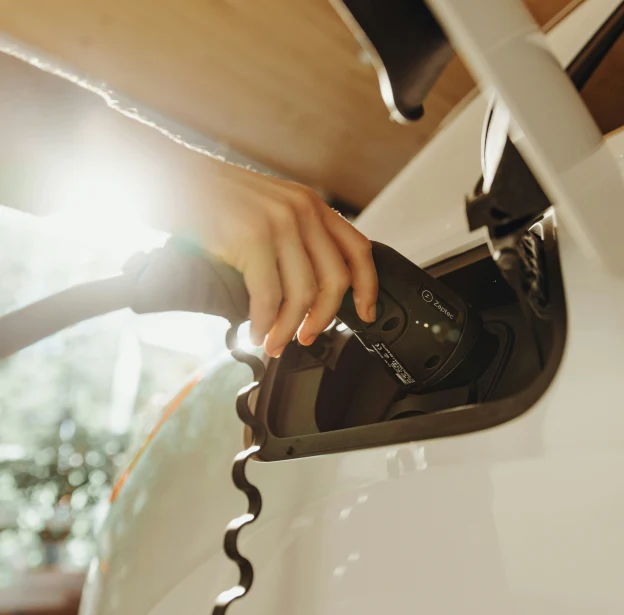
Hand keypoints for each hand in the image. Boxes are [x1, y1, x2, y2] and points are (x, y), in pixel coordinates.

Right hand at [196, 161, 377, 357]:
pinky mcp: (251, 238)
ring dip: (289, 328)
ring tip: (275, 342)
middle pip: (335, 280)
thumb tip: (308, 288)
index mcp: (310, 205)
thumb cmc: (211, 197)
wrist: (168, 175)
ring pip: (302, 294)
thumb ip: (294, 237)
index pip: (358, 249)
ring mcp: (278, 223)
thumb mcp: (267, 207)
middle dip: (323, 318)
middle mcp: (301, 211)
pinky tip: (256, 332)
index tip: (365, 313)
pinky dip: (265, 323)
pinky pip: (269, 297)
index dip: (367, 286)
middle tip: (307, 336)